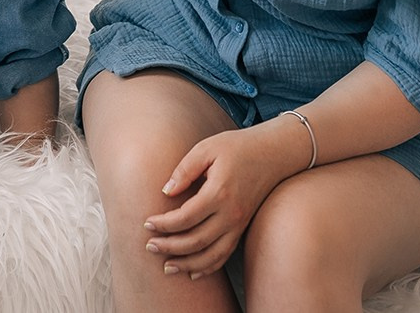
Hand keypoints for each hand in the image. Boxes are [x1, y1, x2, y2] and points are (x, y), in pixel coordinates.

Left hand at [142, 128, 288, 277]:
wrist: (272, 154)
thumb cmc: (236, 147)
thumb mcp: (206, 148)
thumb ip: (184, 170)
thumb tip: (165, 191)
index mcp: (219, 192)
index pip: (186, 217)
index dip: (164, 224)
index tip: (146, 223)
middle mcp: (231, 214)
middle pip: (196, 241)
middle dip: (170, 247)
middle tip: (149, 247)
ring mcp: (239, 224)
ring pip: (211, 255)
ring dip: (187, 264)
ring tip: (166, 267)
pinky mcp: (242, 228)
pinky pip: (225, 255)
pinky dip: (208, 267)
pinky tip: (192, 273)